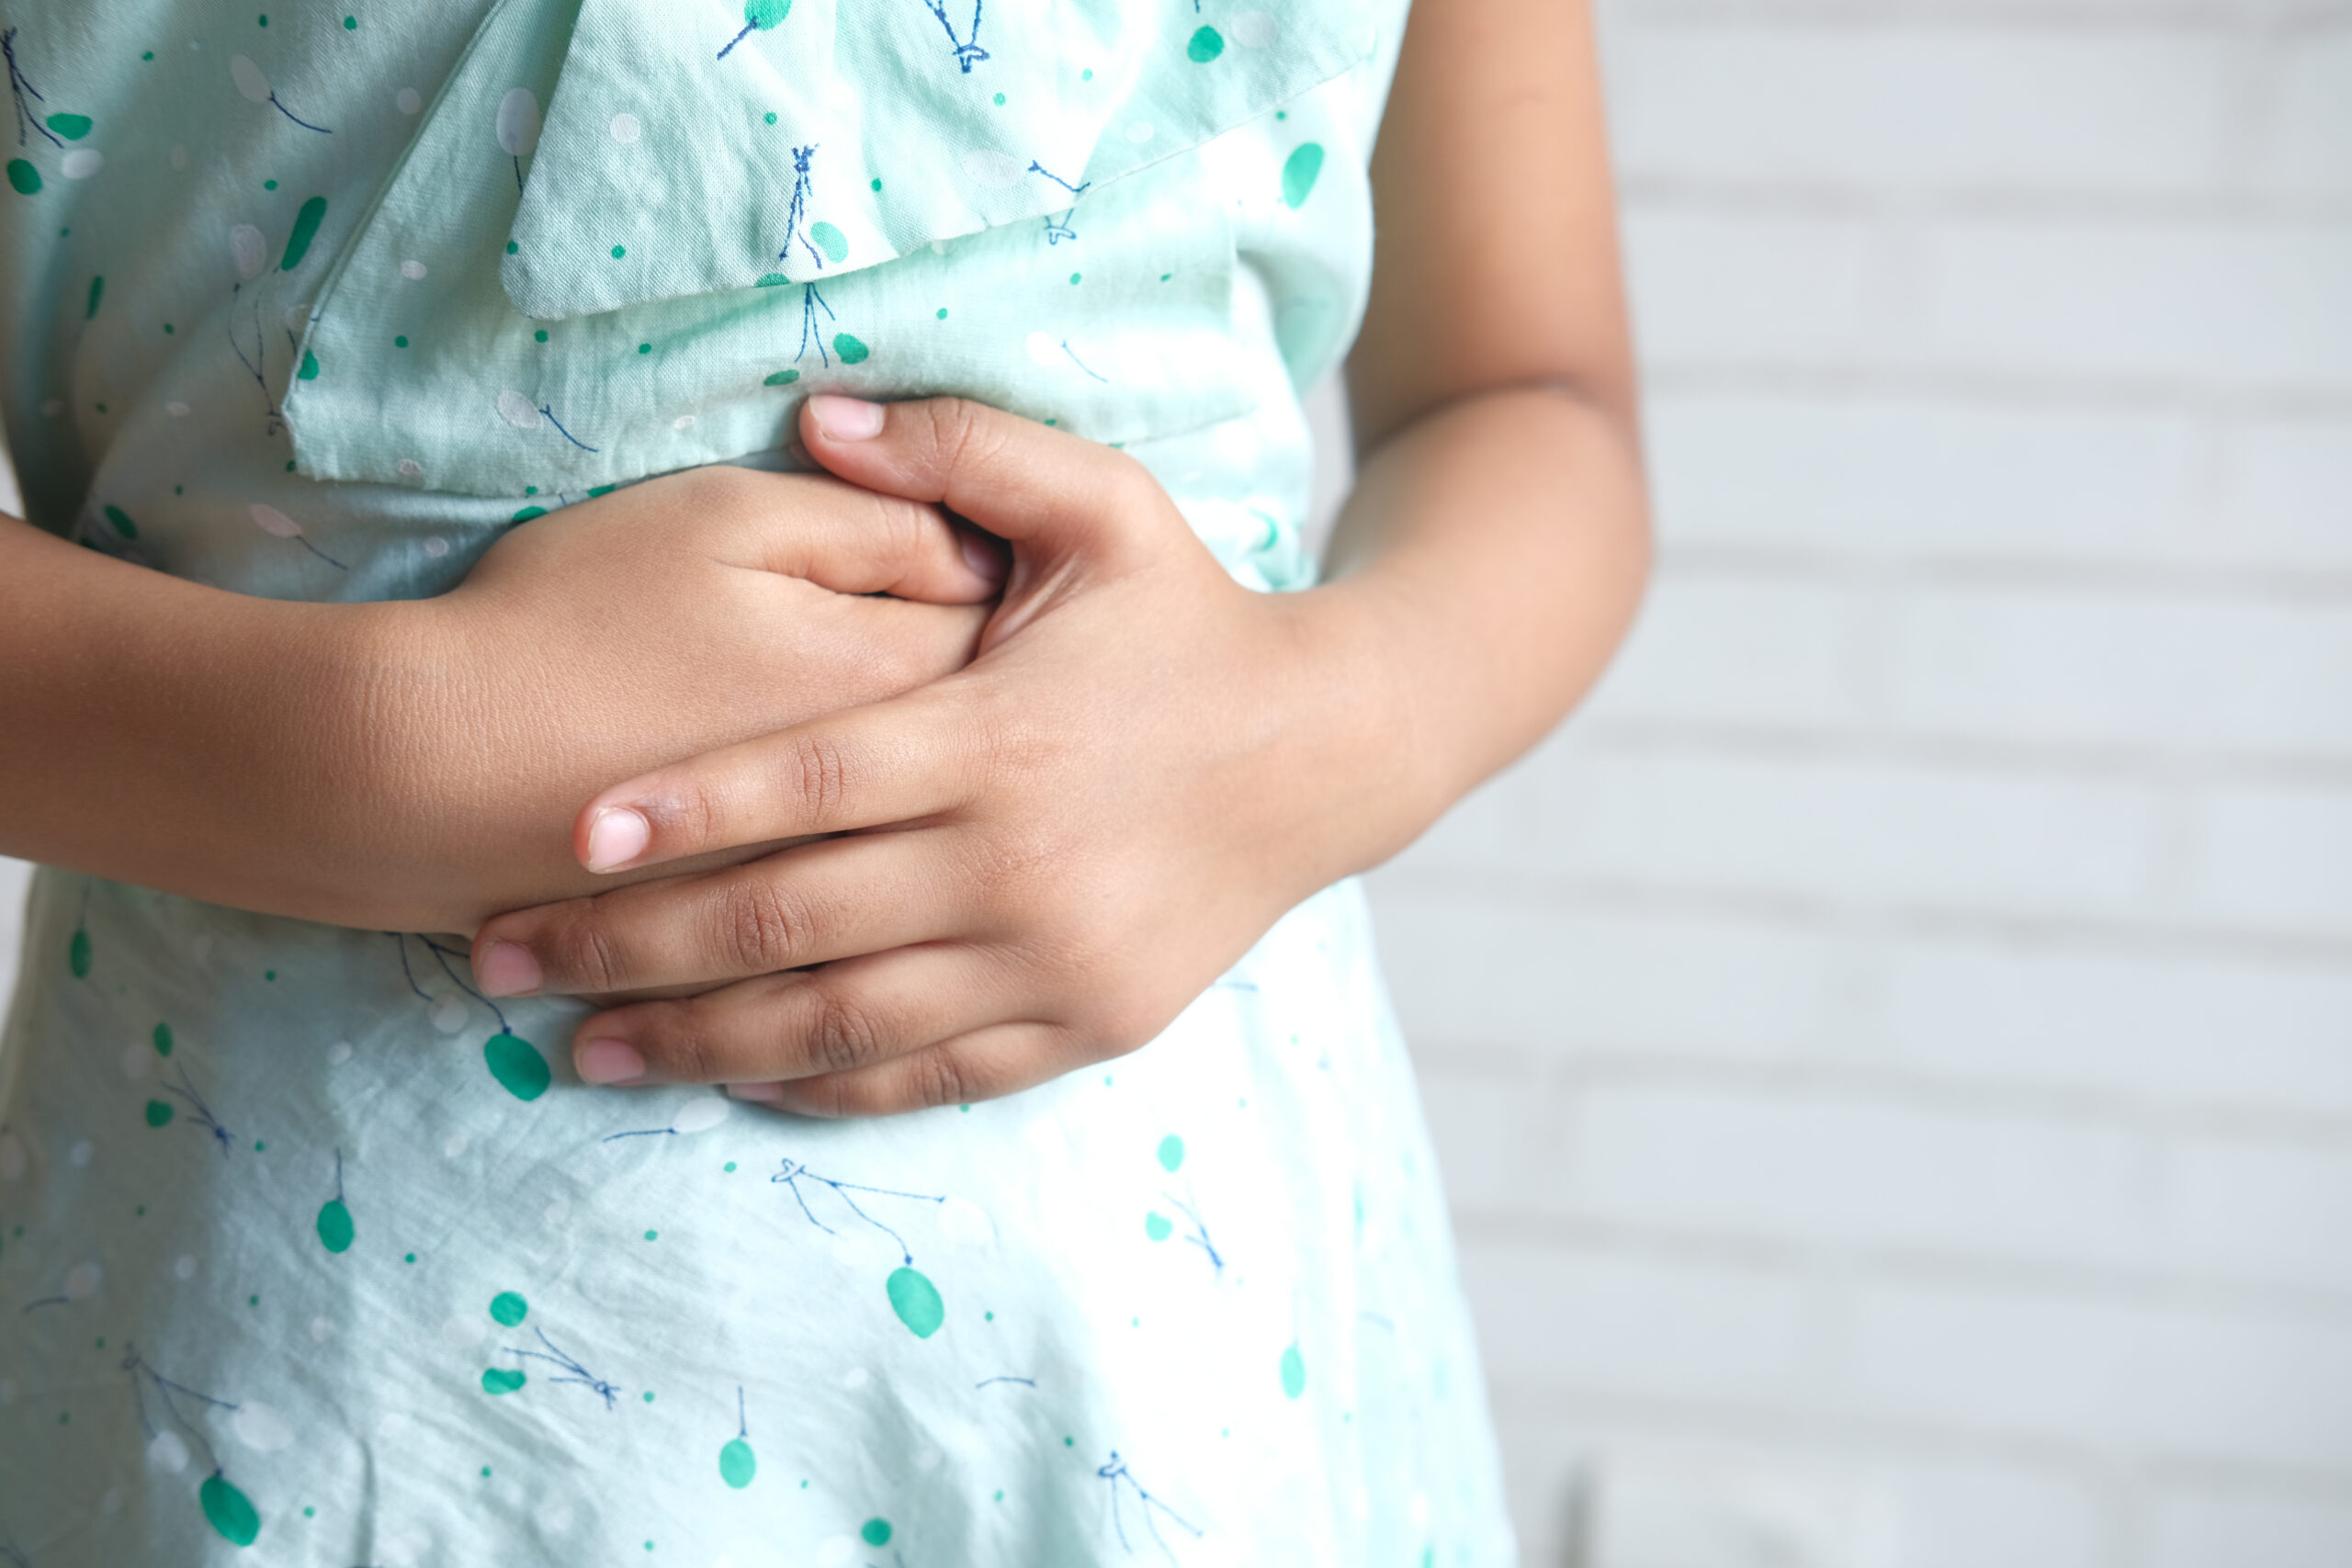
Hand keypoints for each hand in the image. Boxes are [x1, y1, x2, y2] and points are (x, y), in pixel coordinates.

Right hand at [362, 464, 1000, 931]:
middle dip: (1005, 717)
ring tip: (946, 788)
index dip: (1017, 592)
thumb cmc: (573, 618)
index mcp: (897, 679)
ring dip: (955, 822)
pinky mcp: (776, 948)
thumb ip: (875, 517)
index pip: (1016, 632)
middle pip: (999, 758)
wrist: (427, 770)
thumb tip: (977, 546)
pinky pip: (874, 947)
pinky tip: (875, 888)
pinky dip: (885, 920)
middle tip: (991, 677)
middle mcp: (895, 803)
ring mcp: (839, 887)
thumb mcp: (726, 518)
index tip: (1004, 570)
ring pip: (943, 861)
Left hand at [470, 395, 1420, 1115]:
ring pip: (840, 1021)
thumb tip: (820, 407)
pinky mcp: (1085, 1022)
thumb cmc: (1192, 623)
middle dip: (629, 947)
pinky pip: (927, 1076)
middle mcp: (1018, 864)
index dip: (683, 810)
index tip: (566, 836)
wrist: (1329, 753)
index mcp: (1001, 735)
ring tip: (574, 1048)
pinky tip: (730, 1073)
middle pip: (790, 919)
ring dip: (694, 1040)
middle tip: (497, 957)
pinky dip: (820, 1082)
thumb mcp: (1107, 505)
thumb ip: (964, 447)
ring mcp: (1053, 960)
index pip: (810, 781)